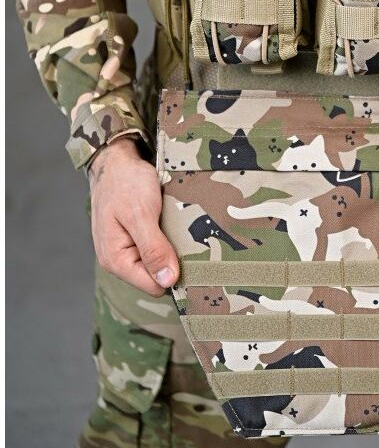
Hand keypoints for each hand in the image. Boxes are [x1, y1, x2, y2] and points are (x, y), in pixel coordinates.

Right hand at [88, 138, 178, 296]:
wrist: (116, 160)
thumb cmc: (125, 183)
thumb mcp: (141, 214)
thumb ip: (153, 249)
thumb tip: (167, 281)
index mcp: (116, 260)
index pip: (154, 287)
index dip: (174, 274)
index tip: (192, 255)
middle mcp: (119, 260)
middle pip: (158, 277)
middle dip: (173, 260)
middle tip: (186, 235)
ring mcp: (127, 249)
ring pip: (159, 262)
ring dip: (172, 247)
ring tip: (177, 226)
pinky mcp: (135, 239)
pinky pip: (157, 248)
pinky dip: (168, 238)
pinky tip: (172, 224)